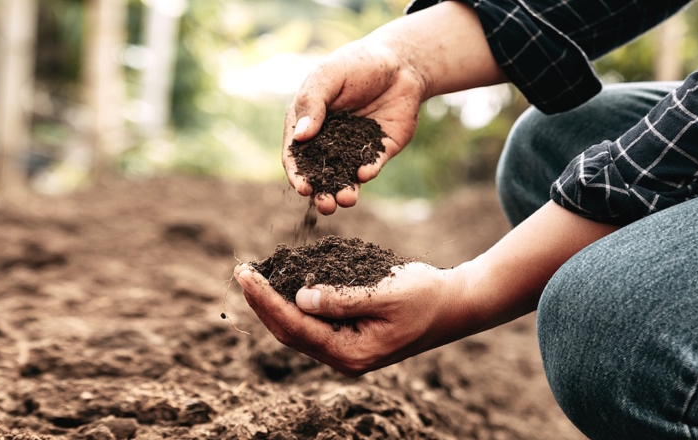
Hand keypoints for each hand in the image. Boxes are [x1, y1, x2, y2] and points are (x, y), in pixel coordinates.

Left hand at [234, 262, 463, 376]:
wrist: (455, 305)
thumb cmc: (425, 295)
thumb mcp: (385, 293)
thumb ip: (342, 298)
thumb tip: (299, 298)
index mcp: (352, 353)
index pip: (296, 327)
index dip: (266, 300)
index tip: (246, 274)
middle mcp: (344, 358)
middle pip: (289, 332)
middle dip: (262, 302)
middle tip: (242, 271)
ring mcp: (346, 350)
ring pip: (297, 330)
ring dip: (273, 303)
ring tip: (254, 277)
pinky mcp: (349, 337)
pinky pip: (312, 323)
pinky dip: (293, 303)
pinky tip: (283, 285)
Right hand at [283, 2, 506, 214]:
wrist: (400, 63)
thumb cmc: (356, 64)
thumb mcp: (328, 76)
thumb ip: (312, 104)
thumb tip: (300, 137)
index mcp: (307, 124)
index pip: (296, 155)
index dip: (297, 174)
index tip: (302, 188)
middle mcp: (328, 141)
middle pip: (320, 174)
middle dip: (321, 193)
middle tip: (326, 205)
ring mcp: (353, 149)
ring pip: (345, 177)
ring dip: (344, 191)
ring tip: (346, 199)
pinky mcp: (379, 151)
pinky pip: (371, 166)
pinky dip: (367, 171)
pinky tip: (366, 172)